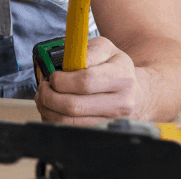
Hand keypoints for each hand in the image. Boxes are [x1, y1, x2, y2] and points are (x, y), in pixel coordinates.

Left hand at [35, 36, 149, 124]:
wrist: (137, 93)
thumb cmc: (115, 68)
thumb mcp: (106, 49)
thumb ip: (87, 50)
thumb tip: (68, 62)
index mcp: (122, 77)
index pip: (85, 82)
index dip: (62, 80)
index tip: (53, 75)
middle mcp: (120, 103)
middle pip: (73, 106)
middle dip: (49, 95)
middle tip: (44, 86)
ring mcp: (111, 121)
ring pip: (68, 121)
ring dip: (47, 108)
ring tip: (44, 96)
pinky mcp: (101, 132)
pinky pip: (70, 130)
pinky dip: (53, 119)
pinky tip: (52, 107)